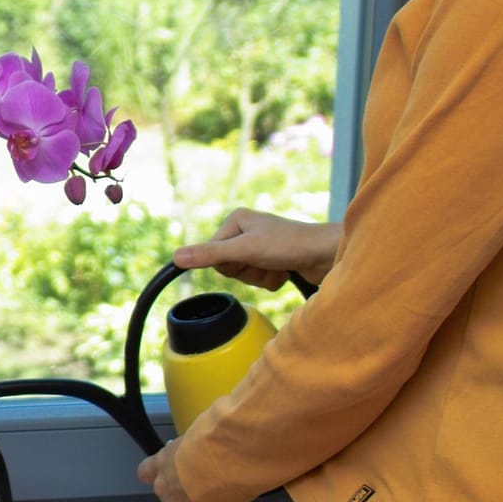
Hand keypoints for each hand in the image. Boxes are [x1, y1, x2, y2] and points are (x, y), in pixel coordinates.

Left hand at [137, 442, 219, 501]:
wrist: (216, 467)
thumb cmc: (204, 446)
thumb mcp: (189, 441)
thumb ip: (185, 452)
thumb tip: (192, 452)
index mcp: (160, 463)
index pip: (145, 472)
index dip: (155, 473)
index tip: (166, 471)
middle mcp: (162, 486)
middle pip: (164, 491)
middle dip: (177, 489)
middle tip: (197, 482)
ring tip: (210, 494)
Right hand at [171, 208, 340, 290]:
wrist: (327, 254)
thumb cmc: (288, 244)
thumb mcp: (244, 250)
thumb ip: (210, 255)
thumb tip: (176, 257)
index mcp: (236, 221)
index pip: (214, 253)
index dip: (230, 262)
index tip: (248, 257)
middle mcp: (247, 231)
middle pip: (229, 266)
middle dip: (248, 271)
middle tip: (265, 261)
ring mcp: (261, 247)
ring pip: (245, 275)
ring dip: (261, 276)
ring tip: (279, 266)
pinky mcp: (275, 260)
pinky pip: (260, 280)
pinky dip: (273, 280)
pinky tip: (286, 270)